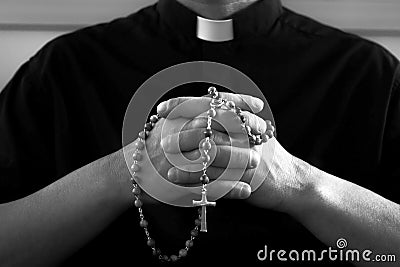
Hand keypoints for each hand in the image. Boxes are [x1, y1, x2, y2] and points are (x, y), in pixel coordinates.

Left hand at [162, 97, 312, 212]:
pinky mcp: (247, 178)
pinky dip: (195, 177)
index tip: (162, 109)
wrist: (293, 182)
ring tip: (164, 157)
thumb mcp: (254, 132)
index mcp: (246, 119)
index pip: (211, 104)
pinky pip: (216, 176)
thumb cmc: (268, 156)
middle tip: (159, 133)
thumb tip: (207, 105)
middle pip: (209, 125)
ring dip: (186, 154)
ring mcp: (248, 156)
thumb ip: (233, 119)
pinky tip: (177, 178)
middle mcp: (247, 134)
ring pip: (211, 151)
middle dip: (182, 128)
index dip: (184, 104)